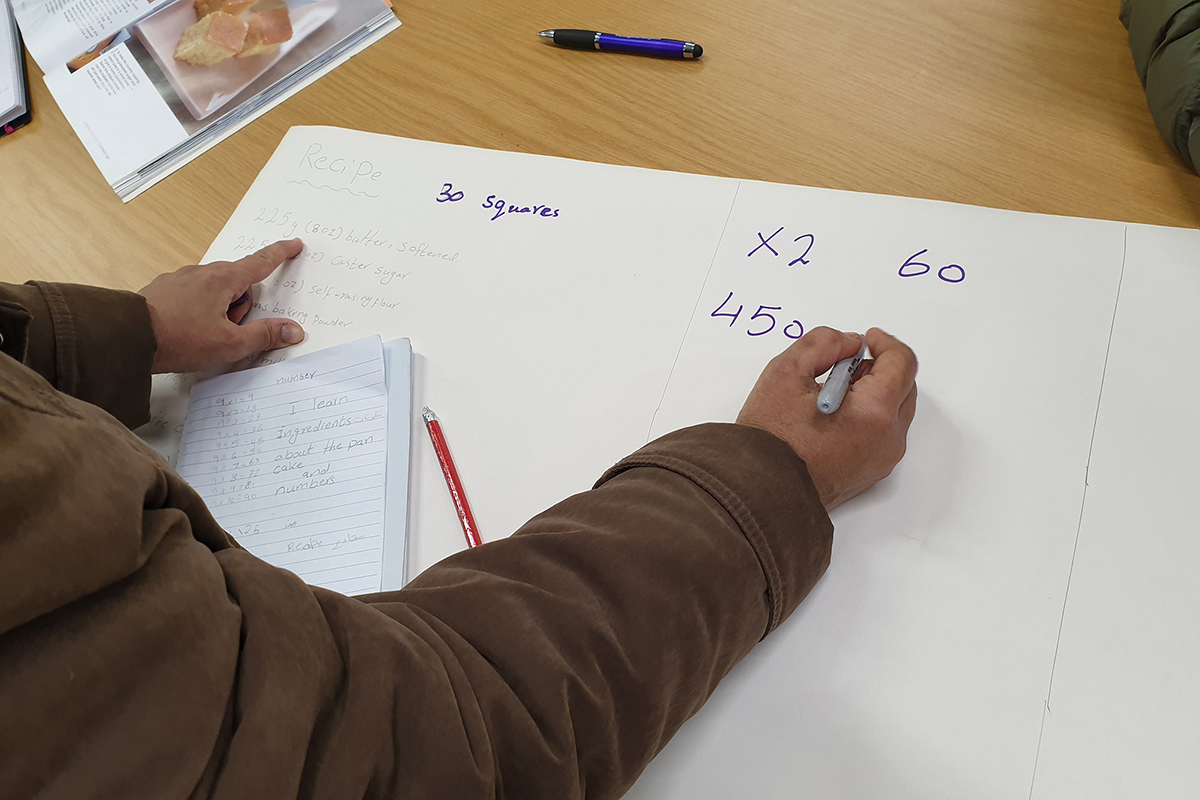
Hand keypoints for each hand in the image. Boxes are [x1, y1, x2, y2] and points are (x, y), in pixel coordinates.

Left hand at [138, 239, 306, 373]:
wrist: (128, 336)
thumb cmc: (179, 338)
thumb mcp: (230, 343)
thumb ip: (264, 335)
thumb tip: (291, 330)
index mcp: (223, 279)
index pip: (260, 262)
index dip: (280, 254)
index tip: (293, 245)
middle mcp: (202, 272)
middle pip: (237, 283)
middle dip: (241, 305)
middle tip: (230, 330)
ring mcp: (180, 279)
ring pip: (214, 290)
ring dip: (219, 310)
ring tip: (203, 335)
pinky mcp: (164, 290)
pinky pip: (192, 295)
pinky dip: (197, 310)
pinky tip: (186, 330)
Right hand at [737, 327, 917, 510]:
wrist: (760, 490)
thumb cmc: (770, 441)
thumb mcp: (787, 372)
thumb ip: (824, 343)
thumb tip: (848, 343)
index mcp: (875, 412)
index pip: (902, 363)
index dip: (885, 343)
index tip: (868, 338)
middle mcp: (887, 440)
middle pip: (904, 387)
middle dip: (879, 369)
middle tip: (843, 365)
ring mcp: (882, 461)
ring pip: (894, 412)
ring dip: (873, 394)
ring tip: (831, 396)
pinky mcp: (872, 474)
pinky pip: (882, 435)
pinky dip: (867, 419)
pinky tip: (832, 419)